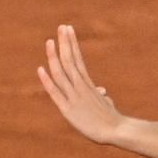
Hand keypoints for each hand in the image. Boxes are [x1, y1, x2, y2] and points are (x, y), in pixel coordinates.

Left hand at [38, 24, 122, 144]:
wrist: (117, 131)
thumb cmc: (112, 119)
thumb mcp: (106, 104)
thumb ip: (101, 96)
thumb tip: (102, 91)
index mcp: (88, 84)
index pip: (78, 59)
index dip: (72, 44)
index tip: (69, 29)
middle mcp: (81, 86)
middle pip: (71, 60)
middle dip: (66, 42)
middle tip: (62, 26)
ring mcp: (74, 96)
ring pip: (62, 72)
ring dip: (55, 56)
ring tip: (50, 41)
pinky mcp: (68, 109)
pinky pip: (56, 92)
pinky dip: (47, 81)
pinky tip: (40, 69)